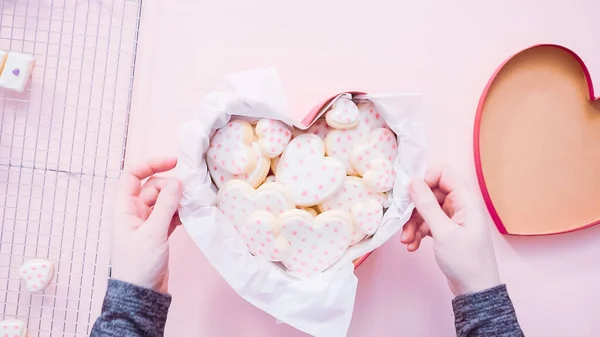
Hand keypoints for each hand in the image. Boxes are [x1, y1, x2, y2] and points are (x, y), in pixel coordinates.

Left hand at [111, 157, 182, 292]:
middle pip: (153, 187)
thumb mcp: (153, 233)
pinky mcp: (158, 233)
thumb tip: (177, 182)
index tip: (173, 162)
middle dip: (170, 186)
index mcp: (124, 208)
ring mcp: (146, 222)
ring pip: (164, 201)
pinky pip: (170, 214)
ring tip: (192, 204)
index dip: (151, 164)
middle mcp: (134, 212)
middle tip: (187, 194)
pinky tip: (191, 215)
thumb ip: (165, 206)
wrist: (141, 294)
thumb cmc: (139, 264)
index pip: (133, 175)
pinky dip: (180, 212)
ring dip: (177, 200)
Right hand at [400, 166, 500, 295]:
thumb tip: (412, 182)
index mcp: (465, 199)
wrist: (475, 289)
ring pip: (426, 209)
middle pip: (430, 193)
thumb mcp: (443, 231)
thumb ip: (426, 205)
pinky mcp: (447, 230)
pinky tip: (412, 246)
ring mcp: (453, 218)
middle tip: (403, 222)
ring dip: (413, 223)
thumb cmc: (465, 260)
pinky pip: (427, 223)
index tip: (409, 195)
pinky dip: (418, 232)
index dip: (424, 180)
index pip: (442, 173)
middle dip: (414, 208)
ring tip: (406, 240)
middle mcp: (460, 205)